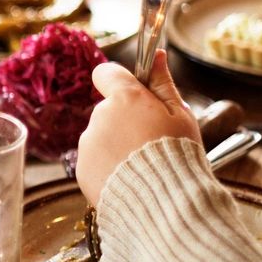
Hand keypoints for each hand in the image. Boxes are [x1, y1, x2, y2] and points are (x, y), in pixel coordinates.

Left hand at [75, 51, 199, 204]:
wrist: (164, 206)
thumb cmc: (178, 157)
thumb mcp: (181, 116)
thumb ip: (163, 84)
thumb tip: (157, 56)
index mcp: (124, 99)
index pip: (107, 73)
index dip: (120, 81)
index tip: (134, 95)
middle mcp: (99, 117)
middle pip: (109, 109)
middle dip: (126, 120)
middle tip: (151, 142)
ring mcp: (88, 144)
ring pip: (101, 136)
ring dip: (117, 145)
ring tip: (142, 167)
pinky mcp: (81, 169)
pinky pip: (95, 160)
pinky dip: (108, 167)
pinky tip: (130, 180)